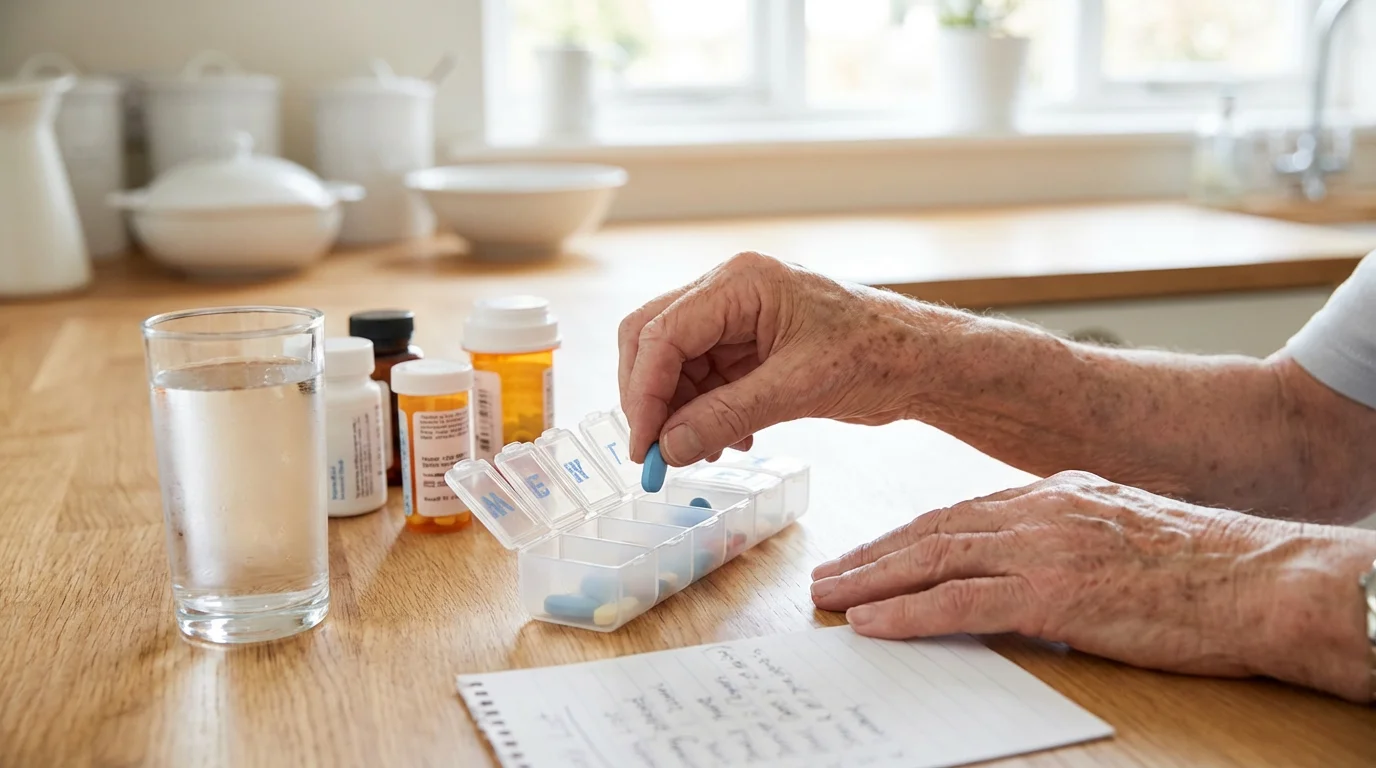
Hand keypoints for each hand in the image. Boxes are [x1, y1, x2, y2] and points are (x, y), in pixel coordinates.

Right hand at [617, 252, 929, 463]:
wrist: (921, 362)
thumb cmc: (877, 354)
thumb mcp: (799, 388)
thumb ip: (727, 416)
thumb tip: (669, 448)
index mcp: (740, 282)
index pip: (662, 333)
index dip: (644, 393)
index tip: (644, 446)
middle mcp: (730, 292)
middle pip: (654, 340)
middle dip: (650, 399)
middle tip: (655, 453)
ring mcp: (737, 319)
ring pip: (675, 365)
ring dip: (679, 413)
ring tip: (700, 453)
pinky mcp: (748, 347)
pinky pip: (704, 380)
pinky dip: (704, 414)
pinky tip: (728, 442)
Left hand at [810, 471, 1375, 701]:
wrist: (1262, 579)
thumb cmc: (1207, 568)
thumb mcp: (1125, 535)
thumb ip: (1070, 542)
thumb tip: (1032, 577)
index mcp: (1057, 494)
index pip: (962, 513)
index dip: (908, 536)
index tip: (874, 553)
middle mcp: (1040, 511)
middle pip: (934, 531)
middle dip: (875, 555)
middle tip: (831, 575)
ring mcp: (1044, 549)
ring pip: (933, 560)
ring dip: (874, 582)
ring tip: (833, 598)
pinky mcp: (1052, 592)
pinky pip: (960, 603)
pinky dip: (909, 613)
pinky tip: (873, 624)